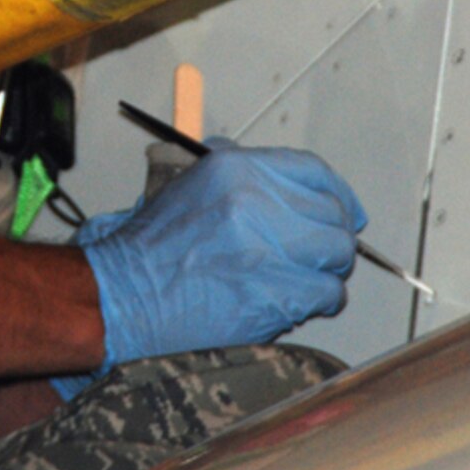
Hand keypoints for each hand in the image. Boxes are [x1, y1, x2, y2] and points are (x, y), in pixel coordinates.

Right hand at [74, 142, 366, 373]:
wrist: (124, 294)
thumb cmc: (150, 246)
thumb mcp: (186, 183)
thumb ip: (235, 172)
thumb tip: (281, 180)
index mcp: (235, 169)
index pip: (313, 172)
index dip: (338, 194)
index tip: (345, 210)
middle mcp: (255, 202)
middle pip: (332, 215)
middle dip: (330, 236)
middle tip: (317, 253)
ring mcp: (267, 250)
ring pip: (336, 254)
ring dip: (325, 268)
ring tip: (302, 277)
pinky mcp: (274, 293)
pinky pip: (327, 293)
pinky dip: (319, 299)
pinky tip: (296, 299)